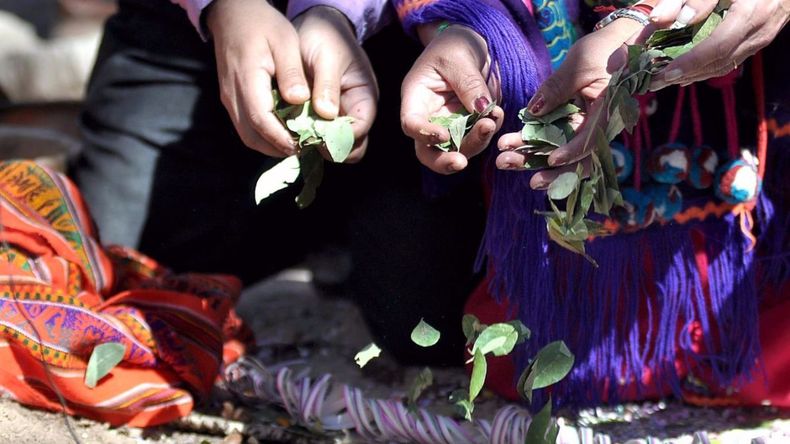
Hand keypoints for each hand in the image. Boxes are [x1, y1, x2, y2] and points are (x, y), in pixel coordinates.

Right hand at [208, 0, 308, 156]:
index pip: (261, 119)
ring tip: (296, 144)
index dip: (281, 138)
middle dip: (277, 148)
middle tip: (303, 149)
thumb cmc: (262, 24)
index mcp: (247, 79)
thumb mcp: (285, 41)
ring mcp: (229, 98)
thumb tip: (299, 101)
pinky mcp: (231, 99)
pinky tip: (283, 132)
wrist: (232, 14)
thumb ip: (291, 72)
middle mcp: (232, 94)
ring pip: (247, 135)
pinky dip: (263, 136)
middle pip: (251, 136)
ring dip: (270, 145)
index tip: (303, 145)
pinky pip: (245, 126)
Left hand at [293, 6, 377, 162]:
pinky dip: (303, 135)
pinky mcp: (318, 117)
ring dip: (314, 143)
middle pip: (350, 147)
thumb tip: (327, 114)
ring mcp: (336, 116)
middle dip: (328, 146)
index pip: (359, 131)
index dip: (339, 138)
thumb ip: (328, 84)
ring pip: (331, 145)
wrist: (312, 25)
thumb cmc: (325, 36)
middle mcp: (353, 112)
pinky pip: (315, 135)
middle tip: (304, 136)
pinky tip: (290, 126)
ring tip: (295, 130)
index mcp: (364, 98)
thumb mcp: (327, 56)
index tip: (316, 134)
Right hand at [400, 24, 503, 174]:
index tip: (443, 136)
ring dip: (476, 143)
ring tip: (492, 120)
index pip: (411, 124)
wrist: (472, 44)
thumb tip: (482, 110)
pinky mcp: (470, 127)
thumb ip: (468, 84)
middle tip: (462, 163)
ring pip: (458, 149)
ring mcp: (450, 126)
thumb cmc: (455, 45)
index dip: (424, 134)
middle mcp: (430, 118)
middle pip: (428, 151)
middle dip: (444, 161)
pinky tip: (497, 115)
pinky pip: (478, 139)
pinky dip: (488, 132)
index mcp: (416, 98)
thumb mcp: (458, 57)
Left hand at [496, 18, 645, 189]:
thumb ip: (557, 88)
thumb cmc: (604, 50)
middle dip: (542, 166)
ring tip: (503, 160)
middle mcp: (596, 128)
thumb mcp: (580, 64)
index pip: (591, 141)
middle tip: (509, 163)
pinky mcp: (572, 126)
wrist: (618, 45)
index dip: (571, 153)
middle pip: (574, 160)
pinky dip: (534, 147)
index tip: (551, 160)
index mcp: (607, 114)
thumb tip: (534, 112)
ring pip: (560, 155)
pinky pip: (554, 143)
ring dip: (532, 159)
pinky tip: (513, 149)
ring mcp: (583, 129)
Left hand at [651, 0, 789, 87]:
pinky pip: (729, 61)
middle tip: (654, 82)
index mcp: (750, 13)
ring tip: (663, 80)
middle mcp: (758, 30)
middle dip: (685, 74)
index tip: (664, 72)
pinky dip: (705, 68)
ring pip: (724, 65)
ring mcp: (760, 39)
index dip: (690, 62)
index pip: (718, 46)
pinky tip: (685, 73)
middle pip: (718, 62)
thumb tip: (659, 19)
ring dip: (692, 75)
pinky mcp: (757, 42)